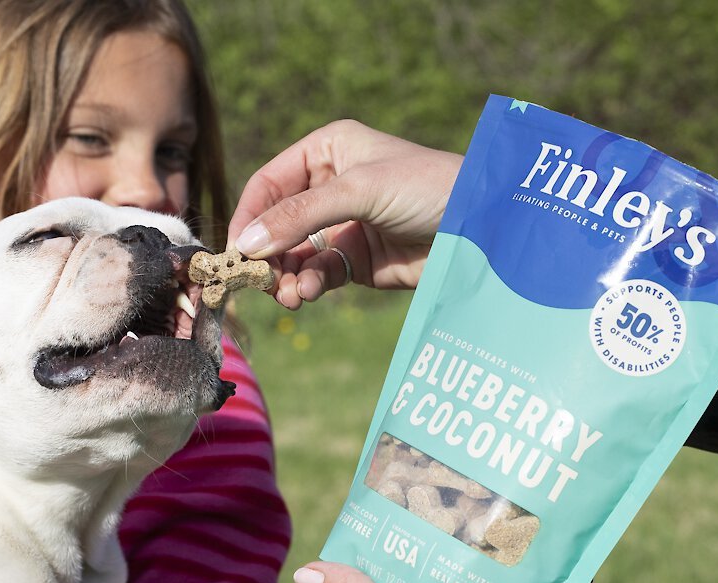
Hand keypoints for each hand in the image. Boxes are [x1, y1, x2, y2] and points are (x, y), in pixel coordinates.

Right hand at [229, 119, 462, 308]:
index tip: (236, 252)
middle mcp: (329, 187)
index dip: (249, 217)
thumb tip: (246, 245)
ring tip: (288, 295)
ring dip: (285, 276)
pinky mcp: (355, 261)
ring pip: (293, 255)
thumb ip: (301, 216)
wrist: (481, 228)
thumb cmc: (426, 187)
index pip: (269, 184)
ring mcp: (341, 226)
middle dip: (266, 255)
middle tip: (259, 282)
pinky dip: (308, 286)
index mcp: (326, 151)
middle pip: (276, 224)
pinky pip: (317, 274)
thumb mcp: (359, 190)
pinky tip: (307, 294)